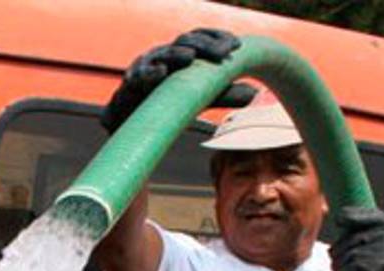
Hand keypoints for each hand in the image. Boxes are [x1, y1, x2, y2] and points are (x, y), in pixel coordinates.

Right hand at [102, 28, 253, 132]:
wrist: (129, 120)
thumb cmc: (165, 102)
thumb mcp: (197, 97)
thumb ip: (221, 93)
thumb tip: (254, 93)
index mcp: (181, 53)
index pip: (201, 36)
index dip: (218, 37)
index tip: (236, 46)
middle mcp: (164, 54)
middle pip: (186, 42)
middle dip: (205, 46)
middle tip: (224, 54)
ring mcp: (145, 66)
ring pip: (163, 55)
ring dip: (177, 55)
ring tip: (191, 58)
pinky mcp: (129, 84)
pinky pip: (139, 76)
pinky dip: (149, 73)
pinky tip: (161, 74)